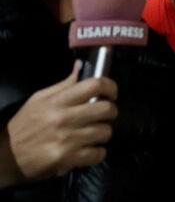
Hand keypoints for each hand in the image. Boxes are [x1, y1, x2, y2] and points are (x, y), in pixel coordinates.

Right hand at [0, 63, 117, 186]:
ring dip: (103, 133)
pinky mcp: (68, 159)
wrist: (7, 156)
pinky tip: (89, 149)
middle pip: (107, 109)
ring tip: (94, 133)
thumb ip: (63, 85)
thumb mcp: (38, 100)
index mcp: (57, 101)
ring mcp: (67, 140)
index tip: (112, 93)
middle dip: (111, 111)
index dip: (110, 86)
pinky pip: (98, 153)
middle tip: (104, 115)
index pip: (95, 85)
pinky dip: (97, 152)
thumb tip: (80, 66)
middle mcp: (64, 118)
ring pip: (105, 132)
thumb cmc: (25, 125)